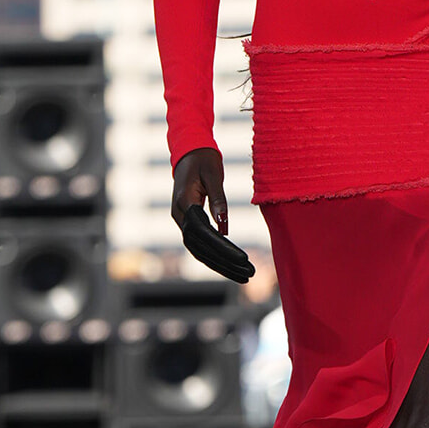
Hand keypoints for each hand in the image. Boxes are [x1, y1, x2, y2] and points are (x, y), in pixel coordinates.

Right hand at [171, 148, 254, 283]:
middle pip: (199, 247)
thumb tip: (224, 227)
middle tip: (249, 273)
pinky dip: (214, 257)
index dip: (221, 247)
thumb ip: (218, 200)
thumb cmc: (204, 160)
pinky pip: (199, 244)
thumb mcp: (214, 175)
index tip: (242, 258)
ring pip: (198, 250)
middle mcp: (179, 214)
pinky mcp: (187, 222)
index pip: (202, 231)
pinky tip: (231, 265)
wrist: (189, 152)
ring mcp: (180, 219)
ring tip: (244, 275)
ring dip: (220, 264)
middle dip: (224, 262)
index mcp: (184, 202)